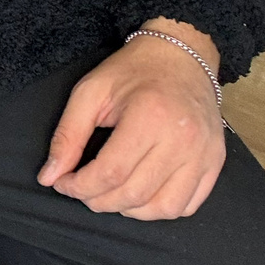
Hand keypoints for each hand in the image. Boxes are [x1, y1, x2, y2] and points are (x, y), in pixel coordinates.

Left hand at [37, 20, 225, 219]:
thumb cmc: (133, 71)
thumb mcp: (91, 92)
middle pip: (133, 194)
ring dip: (129, 210)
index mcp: (150, 116)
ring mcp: (204, 153)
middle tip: (83, 189)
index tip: (63, 182)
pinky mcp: (216, 161)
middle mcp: (182, 139)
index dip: (79, 187)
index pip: (110, 173)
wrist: (182, 55)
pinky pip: (186, 205)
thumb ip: (67, 136)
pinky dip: (160, 208)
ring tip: (111, 193)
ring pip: (162, 208)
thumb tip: (49, 177)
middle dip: (98, 201)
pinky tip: (141, 193)